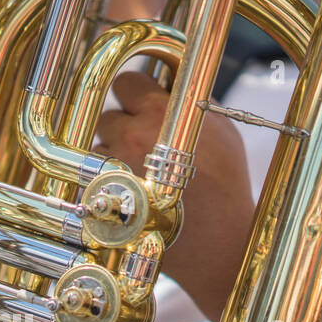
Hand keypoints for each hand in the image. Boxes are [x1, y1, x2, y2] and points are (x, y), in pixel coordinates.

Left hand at [95, 72, 256, 319]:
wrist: (217, 241)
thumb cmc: (225, 185)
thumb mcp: (222, 129)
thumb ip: (192, 98)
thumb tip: (170, 79)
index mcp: (160, 113)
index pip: (126, 82)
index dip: (136, 93)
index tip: (143, 103)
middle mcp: (131, 136)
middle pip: (108, 115)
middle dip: (124, 126)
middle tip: (145, 143)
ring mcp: (114, 167)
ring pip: (98, 146)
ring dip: (114, 154)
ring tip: (142, 172)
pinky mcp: (104, 194)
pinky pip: (95, 175)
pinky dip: (109, 179)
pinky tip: (134, 190)